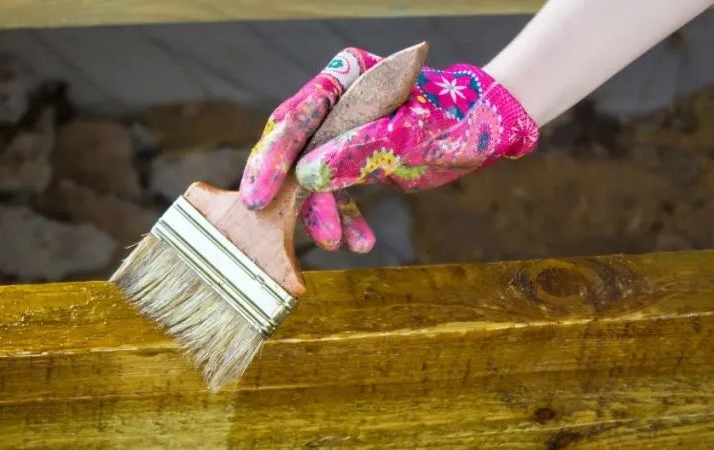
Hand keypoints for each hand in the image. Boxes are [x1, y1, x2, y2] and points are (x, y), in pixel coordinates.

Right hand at [291, 63, 539, 250]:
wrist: (489, 132)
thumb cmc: (457, 119)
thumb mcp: (411, 135)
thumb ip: (359, 151)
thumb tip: (306, 176)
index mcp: (345, 78)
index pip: (297, 117)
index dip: (274, 158)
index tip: (259, 198)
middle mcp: (336, 102)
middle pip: (293, 148)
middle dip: (288, 192)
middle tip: (271, 226)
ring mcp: (342, 133)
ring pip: (311, 177)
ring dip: (321, 213)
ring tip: (339, 242)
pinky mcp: (354, 161)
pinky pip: (336, 193)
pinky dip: (345, 218)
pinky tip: (360, 241)